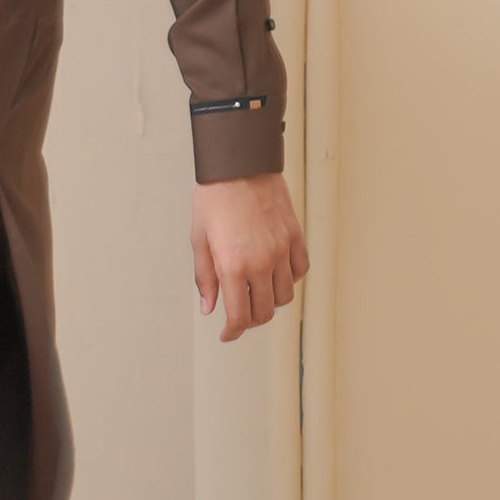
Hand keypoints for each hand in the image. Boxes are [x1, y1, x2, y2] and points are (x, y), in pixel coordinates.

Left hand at [191, 173, 309, 341]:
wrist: (239, 165)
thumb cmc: (214, 199)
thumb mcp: (199, 240)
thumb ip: (205, 278)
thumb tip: (209, 307)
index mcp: (233, 266)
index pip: (240, 316)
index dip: (233, 332)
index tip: (228, 334)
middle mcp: (262, 262)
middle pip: (264, 311)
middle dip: (250, 320)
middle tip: (239, 315)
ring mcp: (282, 250)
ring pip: (284, 295)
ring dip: (270, 301)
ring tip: (255, 293)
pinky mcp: (295, 237)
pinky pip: (300, 270)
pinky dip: (289, 279)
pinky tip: (275, 274)